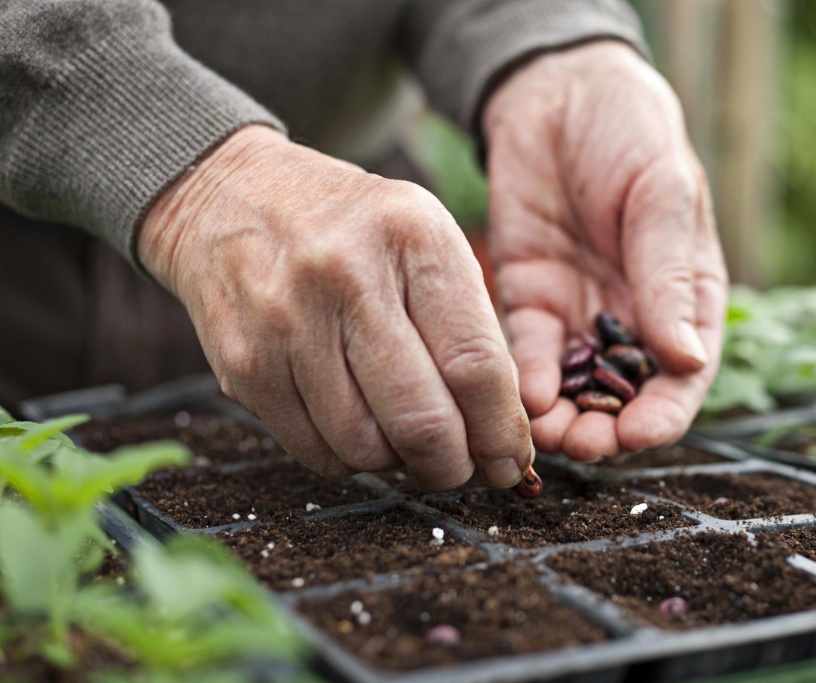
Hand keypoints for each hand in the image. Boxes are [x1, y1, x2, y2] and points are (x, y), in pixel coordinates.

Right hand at [139, 126, 532, 489]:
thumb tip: (503, 434)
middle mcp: (345, 275)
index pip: (474, 364)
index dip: (500, 431)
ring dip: (401, 465)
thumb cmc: (353, 228)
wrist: (233, 196)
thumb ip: (470, 328)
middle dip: (454, 466)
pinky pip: (315, 452)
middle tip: (464, 468)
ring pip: (366, 448)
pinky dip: (351, 460)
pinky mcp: (245, 365)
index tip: (511, 460)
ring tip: (410, 444)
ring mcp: (286, 322)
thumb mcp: (425, 240)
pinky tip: (361, 431)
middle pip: (421, 420)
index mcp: (411, 237)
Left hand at [484, 41, 727, 460]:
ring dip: (564, 417)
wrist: (558, 93)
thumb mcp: (662, 194)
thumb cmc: (631, 133)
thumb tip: (683, 357)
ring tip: (546, 434)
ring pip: (576, 386)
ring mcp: (580, 311)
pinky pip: (530, 352)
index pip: (683, 375)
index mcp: (685, 296)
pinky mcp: (531, 299)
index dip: (666, 413)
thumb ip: (668, 274)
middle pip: (626, 395)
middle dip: (607, 429)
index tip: (641, 435)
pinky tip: (524, 397)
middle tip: (583, 444)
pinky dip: (528, 379)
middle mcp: (634, 316)